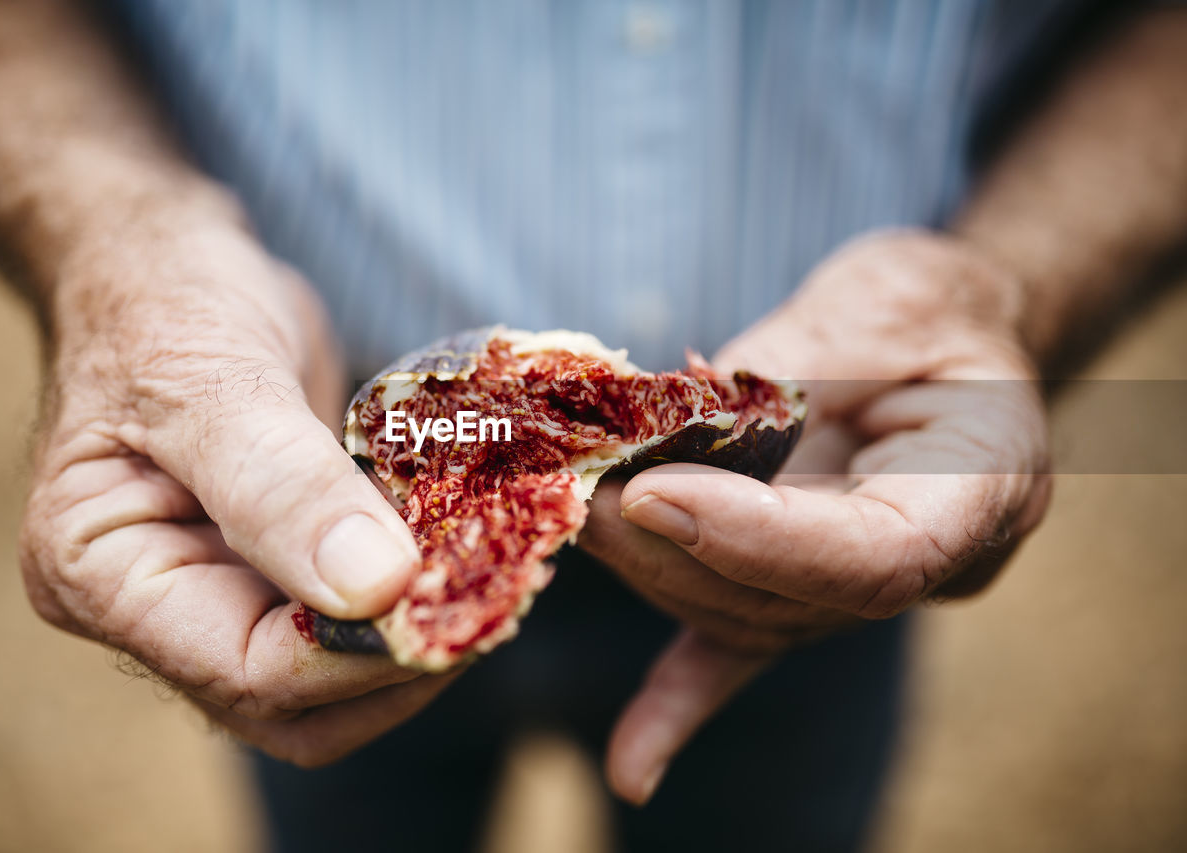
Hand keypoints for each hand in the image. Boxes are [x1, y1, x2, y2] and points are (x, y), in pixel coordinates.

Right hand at [18, 211, 450, 765]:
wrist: (168, 265)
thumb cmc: (162, 302)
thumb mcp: (209, 378)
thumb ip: (282, 485)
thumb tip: (375, 589)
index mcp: (102, 575)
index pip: (242, 671)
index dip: (355, 654)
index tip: (451, 600)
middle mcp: (157, 607)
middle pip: (289, 705)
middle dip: (393, 666)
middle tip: (488, 600)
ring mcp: (217, 591)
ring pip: (328, 677)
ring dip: (411, 642)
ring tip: (487, 579)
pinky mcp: (274, 567)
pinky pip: (347, 614)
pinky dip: (410, 597)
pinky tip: (467, 553)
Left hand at [582, 229, 1051, 802]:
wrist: (938, 336)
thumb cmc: (927, 307)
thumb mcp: (887, 297)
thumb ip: (801, 358)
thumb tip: (692, 405)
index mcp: (983, 490)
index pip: (872, 557)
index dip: (756, 537)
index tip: (651, 494)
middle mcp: (929, 564)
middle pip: (789, 596)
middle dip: (670, 547)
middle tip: (578, 485)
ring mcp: (859, 589)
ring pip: (745, 617)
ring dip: (647, 570)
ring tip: (571, 503)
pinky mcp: (799, 589)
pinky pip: (743, 653)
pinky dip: (680, 703)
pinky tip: (633, 766)